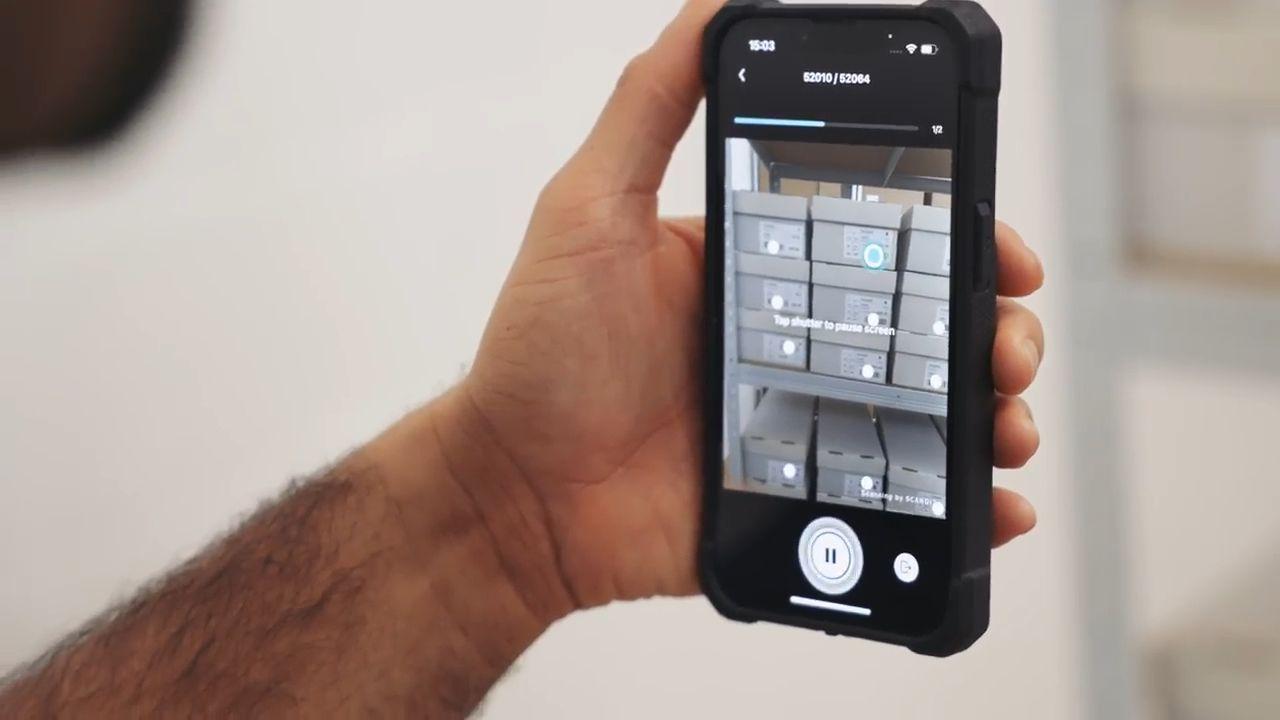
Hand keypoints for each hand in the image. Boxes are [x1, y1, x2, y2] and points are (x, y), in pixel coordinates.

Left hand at [463, 0, 1043, 610]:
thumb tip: (713, 4)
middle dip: (991, 330)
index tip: (999, 250)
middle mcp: (793, 341)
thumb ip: (651, 105)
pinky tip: (995, 504)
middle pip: (927, 326)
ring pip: (933, 411)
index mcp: (762, 267)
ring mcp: (802, 422)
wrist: (516, 495)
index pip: (883, 236)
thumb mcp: (590, 207)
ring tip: (1004, 425)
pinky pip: (902, 496)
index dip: (955, 238)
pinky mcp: (801, 495)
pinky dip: (964, 504)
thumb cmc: (541, 352)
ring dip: (993, 412)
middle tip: (1005, 347)